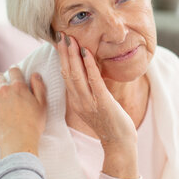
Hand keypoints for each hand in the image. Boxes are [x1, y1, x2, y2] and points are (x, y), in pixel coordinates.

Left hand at [0, 67, 47, 158]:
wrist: (19, 141)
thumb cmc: (34, 124)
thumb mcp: (42, 104)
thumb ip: (39, 87)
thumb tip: (35, 74)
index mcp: (19, 87)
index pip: (14, 70)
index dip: (14, 71)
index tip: (14, 73)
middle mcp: (4, 90)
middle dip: (0, 78)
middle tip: (3, 85)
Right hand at [57, 32, 138, 178]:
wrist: (118, 142)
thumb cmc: (109, 123)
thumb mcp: (93, 105)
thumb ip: (87, 91)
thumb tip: (86, 73)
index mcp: (75, 101)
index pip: (65, 76)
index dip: (61, 59)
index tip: (59, 43)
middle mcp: (79, 101)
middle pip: (67, 73)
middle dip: (64, 53)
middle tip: (61, 35)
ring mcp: (89, 102)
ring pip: (76, 75)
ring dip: (72, 55)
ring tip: (70, 39)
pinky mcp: (102, 102)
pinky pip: (94, 81)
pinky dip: (89, 65)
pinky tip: (87, 52)